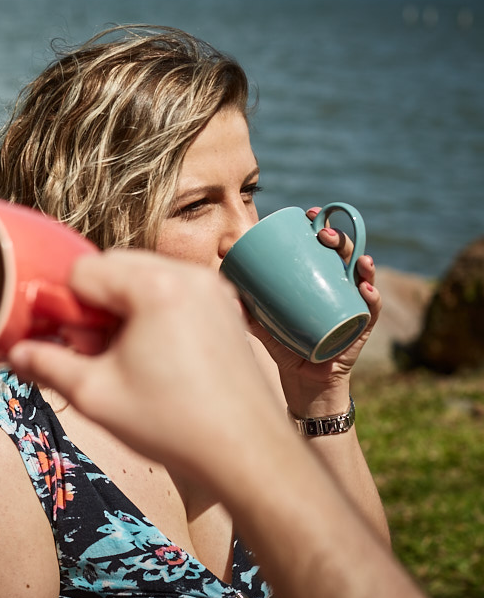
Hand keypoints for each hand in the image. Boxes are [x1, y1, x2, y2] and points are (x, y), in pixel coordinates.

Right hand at [7, 250, 279, 479]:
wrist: (248, 453)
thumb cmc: (174, 424)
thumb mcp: (95, 396)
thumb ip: (47, 365)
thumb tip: (14, 354)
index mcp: (155, 286)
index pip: (84, 270)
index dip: (67, 306)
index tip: (73, 344)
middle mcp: (188, 275)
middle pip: (115, 267)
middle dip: (96, 305)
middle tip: (98, 353)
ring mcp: (213, 289)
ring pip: (144, 277)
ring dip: (123, 307)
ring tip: (127, 358)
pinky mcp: (226, 307)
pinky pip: (174, 290)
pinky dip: (153, 311)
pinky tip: (155, 356)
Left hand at [245, 207, 381, 416]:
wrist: (302, 382)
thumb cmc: (285, 347)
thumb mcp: (263, 325)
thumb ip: (246, 309)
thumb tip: (225, 290)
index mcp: (318, 281)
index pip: (323, 248)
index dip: (321, 227)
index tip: (309, 215)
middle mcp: (338, 289)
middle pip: (344, 256)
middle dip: (339, 240)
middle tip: (324, 234)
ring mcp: (352, 307)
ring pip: (362, 278)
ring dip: (362, 264)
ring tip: (354, 258)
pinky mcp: (359, 329)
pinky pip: (370, 312)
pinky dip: (372, 299)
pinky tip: (366, 290)